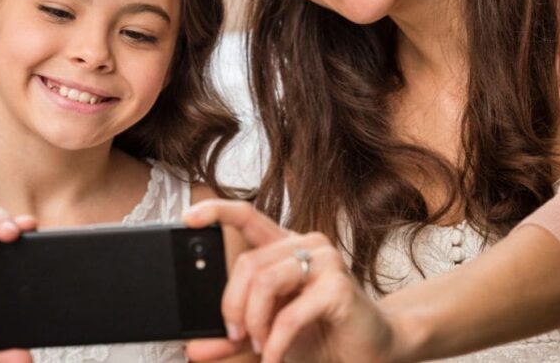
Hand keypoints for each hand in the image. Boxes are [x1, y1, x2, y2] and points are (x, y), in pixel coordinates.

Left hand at [183, 200, 395, 362]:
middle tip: (236, 336)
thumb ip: (232, 340)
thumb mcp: (266, 335)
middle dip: (232, 306)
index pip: (247, 216)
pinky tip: (274, 357)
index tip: (188, 217)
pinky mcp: (338, 287)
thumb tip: (194, 349)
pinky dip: (275, 342)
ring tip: (260, 346)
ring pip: (264, 281)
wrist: (370, 351)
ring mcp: (325, 261)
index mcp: (285, 247)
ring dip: (254, 322)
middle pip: (248, 263)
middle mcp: (306, 245)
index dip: (216, 211)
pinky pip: (290, 314)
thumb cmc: (320, 334)